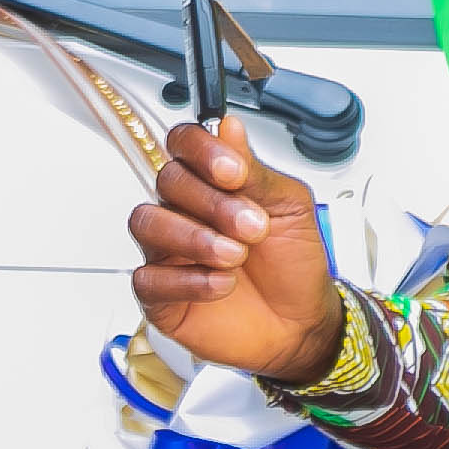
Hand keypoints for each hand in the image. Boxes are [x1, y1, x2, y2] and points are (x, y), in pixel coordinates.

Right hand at [129, 123, 341, 383]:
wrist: (302, 323)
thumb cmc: (293, 263)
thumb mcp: (289, 207)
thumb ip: (255, 170)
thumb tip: (228, 126)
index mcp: (211, 182)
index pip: (183, 144)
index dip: (201, 150)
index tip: (233, 172)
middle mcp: (183, 209)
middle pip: (167, 181)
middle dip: (212, 202)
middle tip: (253, 226)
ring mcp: (167, 251)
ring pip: (147, 223)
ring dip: (195, 237)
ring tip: (235, 256)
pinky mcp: (161, 294)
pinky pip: (149, 277)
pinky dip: (189, 280)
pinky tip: (223, 284)